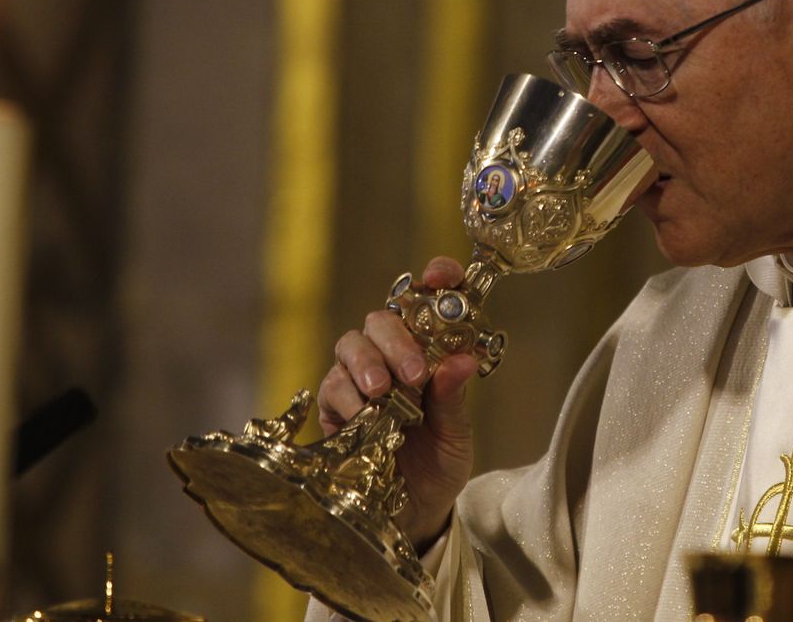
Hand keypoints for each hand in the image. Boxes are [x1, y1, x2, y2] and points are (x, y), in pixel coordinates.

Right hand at [319, 256, 480, 550]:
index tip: (438, 277)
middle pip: (382, 319)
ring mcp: (360, 379)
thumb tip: (461, 360)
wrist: (415, 514)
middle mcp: (391, 357)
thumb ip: (454, 400)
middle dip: (395, 338)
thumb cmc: (440, 465)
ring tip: (383, 393)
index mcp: (429, 353)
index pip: (429, 301)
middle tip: (412, 373)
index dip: (437, 278)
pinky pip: (331, 386)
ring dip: (367, 364)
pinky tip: (361, 416)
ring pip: (351, 345)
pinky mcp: (334, 408)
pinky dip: (346, 397)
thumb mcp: (457, 436)